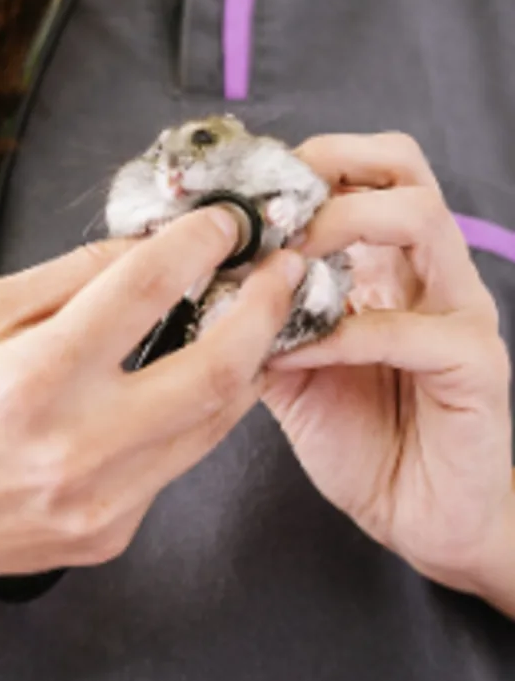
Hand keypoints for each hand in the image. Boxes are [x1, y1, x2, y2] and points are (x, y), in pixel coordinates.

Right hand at [0, 207, 304, 609]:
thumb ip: (73, 276)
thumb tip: (148, 247)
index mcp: (35, 375)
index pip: (144, 289)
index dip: (198, 245)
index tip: (226, 226)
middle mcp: (78, 442)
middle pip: (215, 368)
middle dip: (265, 310)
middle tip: (283, 273)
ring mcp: (105, 497)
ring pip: (216, 421)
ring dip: (249, 362)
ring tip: (257, 321)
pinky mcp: (115, 531)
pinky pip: (181, 460)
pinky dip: (200, 412)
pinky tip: (197, 384)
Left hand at [263, 133, 512, 600]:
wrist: (421, 518)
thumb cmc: (361, 438)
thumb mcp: (294, 368)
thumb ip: (263, 321)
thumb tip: (205, 281)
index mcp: (392, 263)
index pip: (367, 171)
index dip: (306, 162)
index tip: (242, 189)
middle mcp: (432, 272)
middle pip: (404, 167)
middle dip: (329, 167)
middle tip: (270, 207)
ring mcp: (461, 312)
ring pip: (420, 219)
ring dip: (339, 227)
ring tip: (284, 263)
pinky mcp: (476, 365)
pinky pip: (410, 329)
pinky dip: (341, 335)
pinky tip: (293, 356)